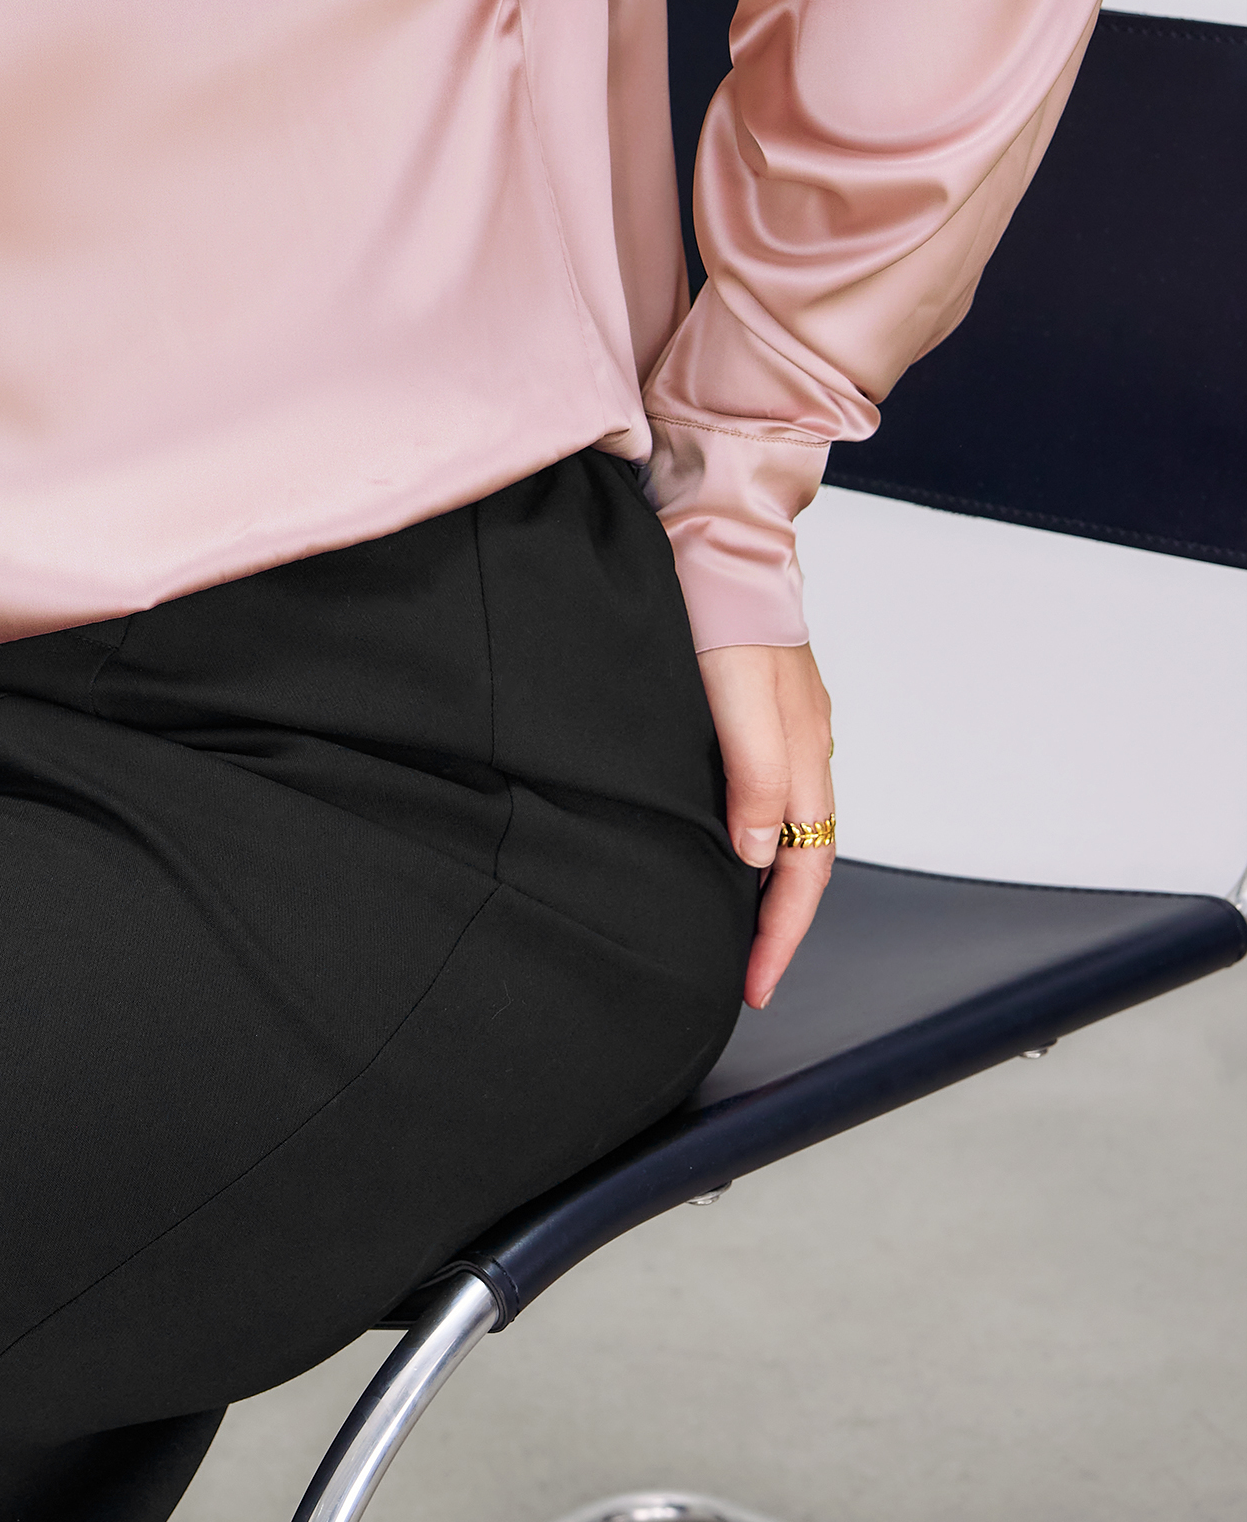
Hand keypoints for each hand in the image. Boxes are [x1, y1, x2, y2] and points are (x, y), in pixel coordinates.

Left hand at [697, 641, 836, 1012]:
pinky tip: (724, 845)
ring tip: (736, 930)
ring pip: (788, 829)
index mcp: (806, 754)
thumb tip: (756, 854)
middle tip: (749, 977)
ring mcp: (785, 728)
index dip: (781, 932)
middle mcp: (805, 748)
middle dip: (779, 925)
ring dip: (767, 886)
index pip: (804, 869)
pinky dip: (753, 837)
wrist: (715, 537)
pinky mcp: (758, 710)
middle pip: (802, 859)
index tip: (755, 984)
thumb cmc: (722, 610)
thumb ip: (753, 772)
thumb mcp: (736, 694)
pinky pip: (767, 794)